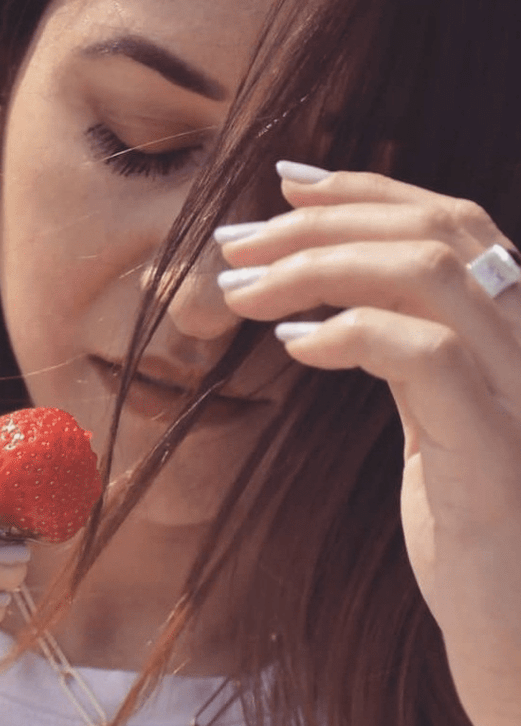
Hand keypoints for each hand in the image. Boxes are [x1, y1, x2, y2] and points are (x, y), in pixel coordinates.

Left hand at [216, 165, 520, 725]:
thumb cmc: (473, 539)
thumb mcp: (435, 431)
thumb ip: (407, 364)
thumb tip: (329, 317)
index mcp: (513, 337)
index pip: (451, 224)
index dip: (366, 190)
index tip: (283, 185)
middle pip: (436, 229)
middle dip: (322, 220)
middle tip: (234, 241)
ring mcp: (520, 392)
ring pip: (430, 273)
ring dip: (317, 266)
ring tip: (238, 290)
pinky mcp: (493, 448)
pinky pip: (425, 357)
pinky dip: (351, 332)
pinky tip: (291, 345)